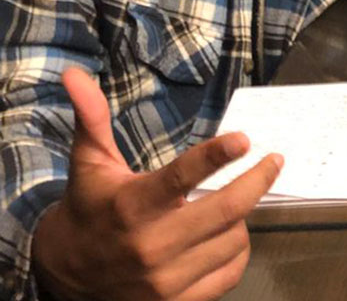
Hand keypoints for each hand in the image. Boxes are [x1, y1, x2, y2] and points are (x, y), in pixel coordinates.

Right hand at [31, 68, 281, 300]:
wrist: (65, 277)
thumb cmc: (90, 208)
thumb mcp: (90, 162)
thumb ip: (92, 117)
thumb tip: (77, 73)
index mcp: (133, 205)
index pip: (182, 176)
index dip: (216, 155)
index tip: (245, 138)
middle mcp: (151, 245)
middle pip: (225, 209)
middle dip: (258, 180)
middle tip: (275, 160)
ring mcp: (165, 280)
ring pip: (233, 239)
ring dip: (242, 216)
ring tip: (233, 201)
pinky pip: (229, 273)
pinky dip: (236, 250)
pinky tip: (227, 234)